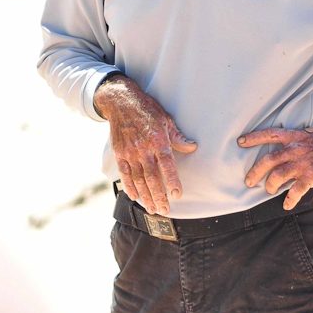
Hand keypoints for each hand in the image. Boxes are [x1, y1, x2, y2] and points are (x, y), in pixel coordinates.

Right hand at [94, 75, 196, 214]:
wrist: (121, 102)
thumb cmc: (147, 110)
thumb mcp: (166, 119)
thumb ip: (178, 137)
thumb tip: (192, 147)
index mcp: (158, 140)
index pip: (167, 165)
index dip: (172, 181)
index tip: (177, 195)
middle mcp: (143, 149)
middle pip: (152, 178)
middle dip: (159, 196)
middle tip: (165, 210)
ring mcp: (130, 152)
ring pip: (138, 179)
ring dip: (146, 196)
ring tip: (152, 209)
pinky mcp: (120, 154)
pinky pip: (125, 174)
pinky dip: (129, 187)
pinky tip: (135, 197)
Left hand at [237, 127, 312, 209]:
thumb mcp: (312, 135)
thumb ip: (299, 138)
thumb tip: (289, 141)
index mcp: (295, 137)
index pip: (269, 134)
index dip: (254, 138)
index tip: (240, 142)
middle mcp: (296, 149)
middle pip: (268, 160)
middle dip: (255, 171)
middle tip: (248, 181)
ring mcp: (303, 163)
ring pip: (277, 176)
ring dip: (270, 185)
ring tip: (269, 191)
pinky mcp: (311, 177)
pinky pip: (295, 191)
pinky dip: (289, 200)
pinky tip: (287, 205)